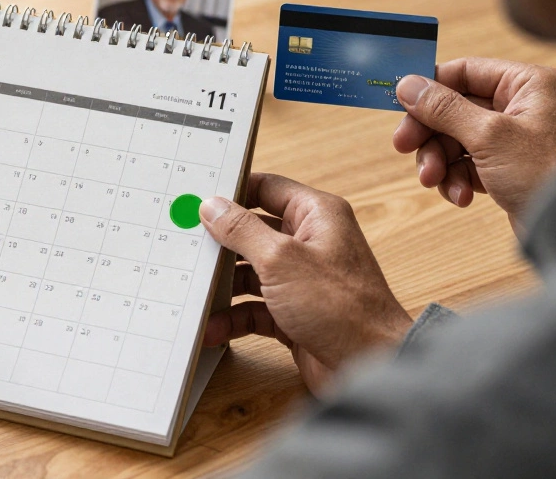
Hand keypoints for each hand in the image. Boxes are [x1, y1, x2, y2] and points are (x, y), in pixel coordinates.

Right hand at [201, 174, 411, 394]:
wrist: (371, 366)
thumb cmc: (341, 307)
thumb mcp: (281, 260)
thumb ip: (243, 230)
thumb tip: (212, 206)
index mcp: (316, 215)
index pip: (267, 188)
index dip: (232, 192)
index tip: (196, 198)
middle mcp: (311, 243)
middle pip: (254, 232)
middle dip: (221, 243)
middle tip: (184, 244)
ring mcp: (303, 280)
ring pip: (252, 273)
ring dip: (224, 285)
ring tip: (192, 290)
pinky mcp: (295, 314)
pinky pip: (256, 308)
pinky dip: (234, 317)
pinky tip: (212, 328)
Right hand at [392, 58, 555, 228]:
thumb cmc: (547, 174)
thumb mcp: (488, 136)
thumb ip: (444, 108)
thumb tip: (408, 84)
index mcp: (527, 84)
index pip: (465, 71)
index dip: (430, 88)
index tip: (399, 105)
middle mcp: (523, 106)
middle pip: (454, 108)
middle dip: (430, 133)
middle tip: (403, 147)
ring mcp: (515, 139)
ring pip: (456, 139)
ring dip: (439, 161)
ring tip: (434, 181)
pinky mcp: (508, 168)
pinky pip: (468, 165)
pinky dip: (457, 180)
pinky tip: (461, 196)